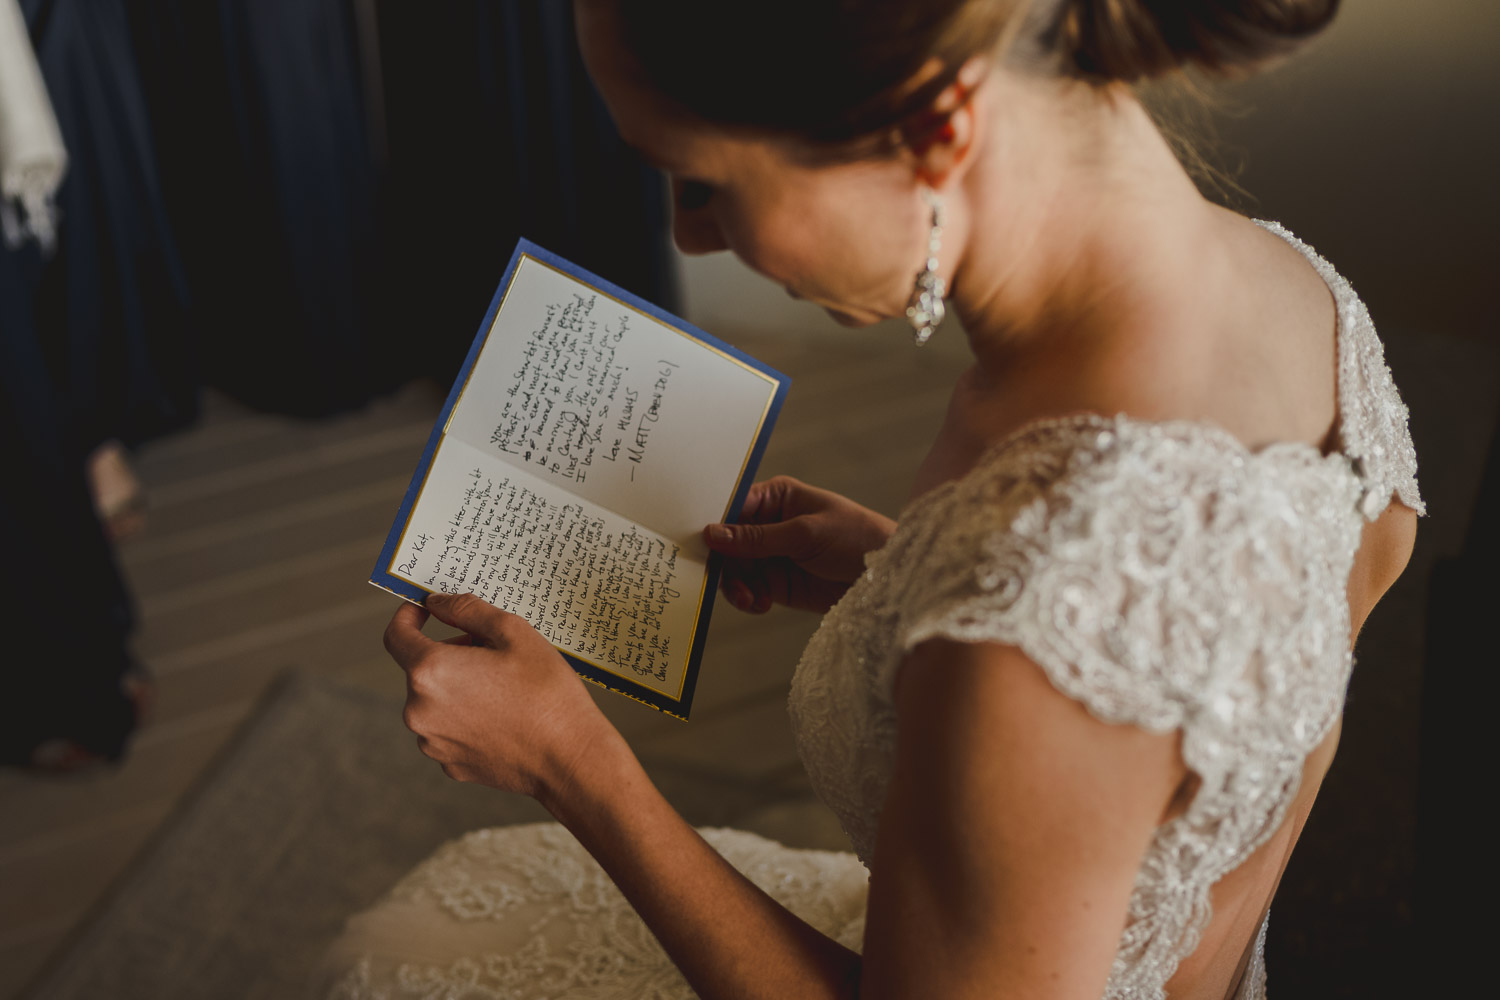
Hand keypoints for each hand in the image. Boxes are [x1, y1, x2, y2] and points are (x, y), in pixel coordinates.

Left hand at [383, 592, 614, 797]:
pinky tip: (502, 717)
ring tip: (502, 688)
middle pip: (420, 669)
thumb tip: (438, 602)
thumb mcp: (514, 632)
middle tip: (491, 651)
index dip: (408, 616)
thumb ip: (467, 610)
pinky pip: (448, 729)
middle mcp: (419, 710)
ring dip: (457, 686)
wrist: (568, 757)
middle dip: (448, 653)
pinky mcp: (450, 764)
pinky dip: (466, 717)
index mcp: (430, 672)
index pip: (396, 635)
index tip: (425, 610)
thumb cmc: (546, 693)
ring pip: (434, 700)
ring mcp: (433, 742)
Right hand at [703, 476, 895, 613]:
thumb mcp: (805, 534)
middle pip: (727, 542)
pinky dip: (749, 599)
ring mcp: (772, 555)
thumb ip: (757, 537)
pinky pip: (749, 589)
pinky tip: (761, 605)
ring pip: (734, 569)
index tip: (701, 545)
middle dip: (726, 564)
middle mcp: (769, 524)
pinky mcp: (777, 583)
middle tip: (732, 583)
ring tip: (752, 600)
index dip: (714, 524)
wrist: (887, 578)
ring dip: (737, 586)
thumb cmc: (856, 538)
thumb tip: (712, 533)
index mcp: (777, 498)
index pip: (732, 506)